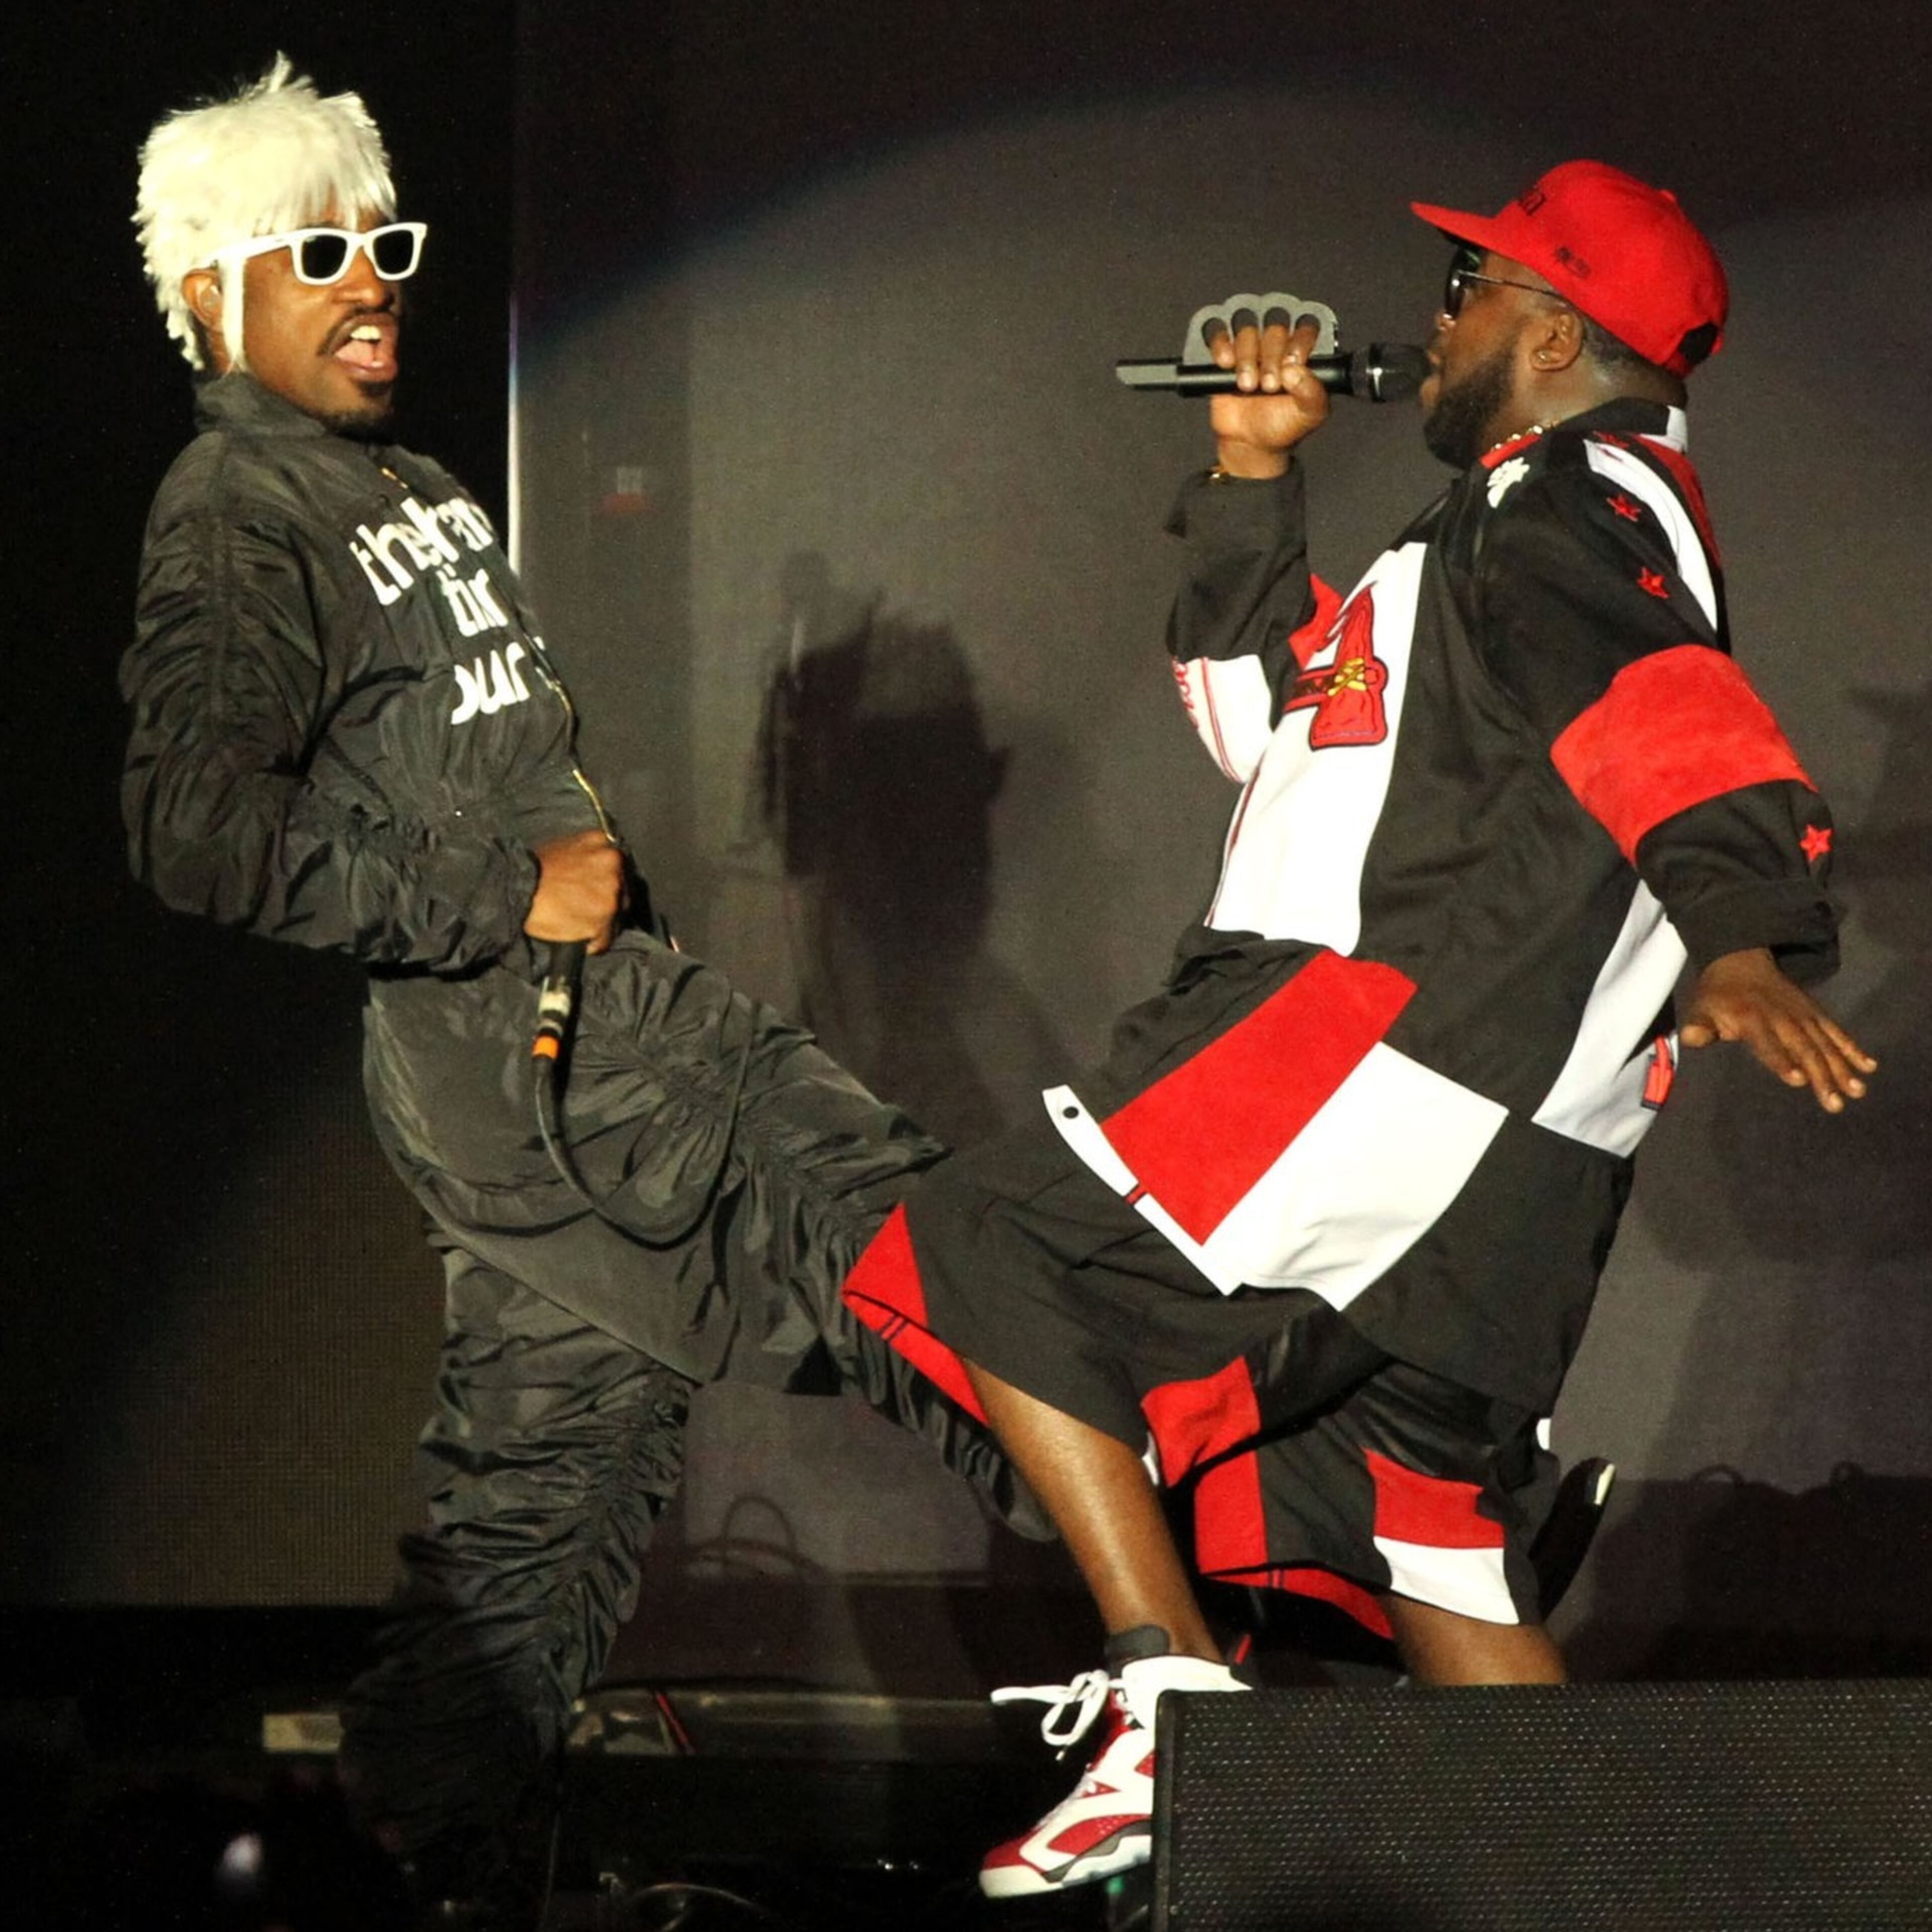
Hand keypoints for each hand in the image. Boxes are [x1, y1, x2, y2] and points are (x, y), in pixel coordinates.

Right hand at [524, 828, 623, 954]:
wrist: (515, 888)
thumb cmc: (533, 870)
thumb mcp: (564, 846)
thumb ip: (587, 855)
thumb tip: (595, 870)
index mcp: (603, 843)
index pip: (619, 867)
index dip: (608, 883)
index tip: (598, 891)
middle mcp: (613, 864)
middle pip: (623, 892)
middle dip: (609, 903)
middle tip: (587, 910)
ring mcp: (611, 893)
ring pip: (617, 916)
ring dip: (602, 924)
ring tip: (580, 924)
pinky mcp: (604, 919)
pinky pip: (605, 938)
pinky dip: (595, 942)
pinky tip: (579, 938)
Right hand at [1205, 313, 1331, 477]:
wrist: (1250, 443)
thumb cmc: (1282, 426)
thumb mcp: (1309, 415)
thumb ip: (1312, 392)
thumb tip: (1294, 370)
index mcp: (1302, 355)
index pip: (1304, 329)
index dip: (1298, 343)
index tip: (1291, 365)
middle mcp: (1277, 348)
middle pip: (1275, 329)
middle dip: (1271, 357)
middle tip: (1269, 386)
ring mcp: (1251, 350)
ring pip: (1248, 331)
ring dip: (1247, 357)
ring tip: (1247, 386)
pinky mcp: (1226, 356)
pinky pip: (1220, 336)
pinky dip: (1221, 346)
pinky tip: (1226, 364)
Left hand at [1679, 947, 1875, 1113]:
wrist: (1741, 959)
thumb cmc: (1718, 995)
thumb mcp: (1701, 1008)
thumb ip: (1699, 1027)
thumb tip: (1691, 1037)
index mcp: (1751, 1019)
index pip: (1767, 1043)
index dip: (1781, 1060)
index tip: (1798, 1080)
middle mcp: (1782, 1018)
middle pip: (1803, 1049)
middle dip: (1821, 1076)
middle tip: (1835, 1103)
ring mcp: (1803, 1015)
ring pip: (1825, 1044)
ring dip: (1842, 1067)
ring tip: (1857, 1090)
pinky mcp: (1816, 1013)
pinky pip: (1837, 1031)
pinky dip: (1853, 1048)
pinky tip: (1869, 1066)